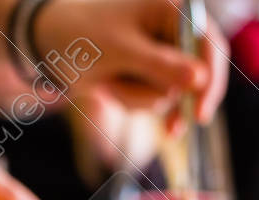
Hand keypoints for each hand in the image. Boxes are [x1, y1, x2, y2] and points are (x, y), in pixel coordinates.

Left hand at [33, 0, 227, 122]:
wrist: (47, 44)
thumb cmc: (81, 35)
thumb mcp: (120, 50)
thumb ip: (160, 65)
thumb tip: (198, 79)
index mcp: (172, 10)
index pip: (210, 44)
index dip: (212, 80)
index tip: (200, 113)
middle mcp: (172, 31)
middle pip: (196, 76)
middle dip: (170, 96)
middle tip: (172, 129)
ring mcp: (161, 56)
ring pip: (171, 94)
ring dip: (140, 98)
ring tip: (110, 81)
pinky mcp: (147, 76)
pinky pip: (153, 101)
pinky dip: (132, 101)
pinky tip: (111, 87)